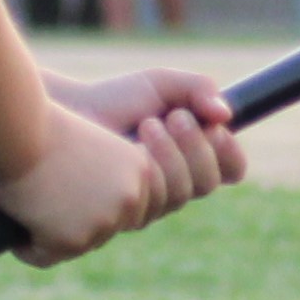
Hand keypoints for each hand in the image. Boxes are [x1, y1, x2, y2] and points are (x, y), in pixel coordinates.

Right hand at [0, 107, 164, 266]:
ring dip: (54, 240)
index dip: (98, 207)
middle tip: (49, 219)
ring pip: (77, 245)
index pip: (129, 207)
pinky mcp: (74, 239)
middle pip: (106, 230)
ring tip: (28, 225)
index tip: (72, 203)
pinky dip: (28, 250)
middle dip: (79, 227)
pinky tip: (14, 238)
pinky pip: (44, 256)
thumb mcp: (89, 147)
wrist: (20, 127)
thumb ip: (99, 176)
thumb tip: (84, 202)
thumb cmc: (40, 126)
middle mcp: (130, 198)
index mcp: (139, 169)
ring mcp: (105, 221)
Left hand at [55, 66, 247, 221]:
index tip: (215, 127)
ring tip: (147, 125)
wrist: (68, 113)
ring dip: (170, 156)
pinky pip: (149, 206)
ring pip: (180, 196)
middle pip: (207, 184)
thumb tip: (225, 114)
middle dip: (195, 147)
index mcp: (194, 157)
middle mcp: (176, 186)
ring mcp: (151, 204)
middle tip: (173, 117)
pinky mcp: (123, 214)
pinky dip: (145, 174)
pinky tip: (127, 148)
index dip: (229, 153)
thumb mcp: (161, 85)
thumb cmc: (114, 99)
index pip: (231, 170)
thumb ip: (198, 88)